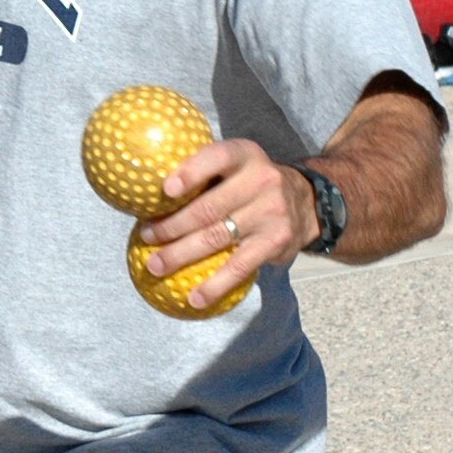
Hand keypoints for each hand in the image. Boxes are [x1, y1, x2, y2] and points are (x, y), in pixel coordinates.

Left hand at [137, 138, 319, 311]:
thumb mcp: (235, 166)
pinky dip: (215, 284)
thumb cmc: (251, 184)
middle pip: (207, 207)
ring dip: (181, 255)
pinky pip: (239, 266)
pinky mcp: (276, 242)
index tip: (165, 190)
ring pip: (217, 237)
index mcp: (244, 154)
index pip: (216, 157)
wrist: (307, 204)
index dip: (190, 172)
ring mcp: (271, 212)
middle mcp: (261, 179)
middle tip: (146, 238)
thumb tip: (145, 192)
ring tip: (156, 266)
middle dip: (172, 226)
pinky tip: (195, 297)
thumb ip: (203, 172)